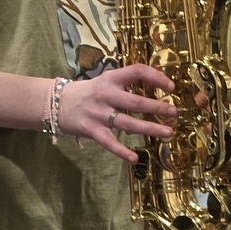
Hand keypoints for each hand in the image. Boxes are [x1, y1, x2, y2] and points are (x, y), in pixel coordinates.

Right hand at [56, 64, 175, 163]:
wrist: (55, 102)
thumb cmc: (87, 93)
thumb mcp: (104, 82)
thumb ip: (126, 85)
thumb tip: (156, 89)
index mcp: (110, 79)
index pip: (136, 71)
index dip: (156, 77)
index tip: (171, 87)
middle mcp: (105, 95)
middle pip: (135, 101)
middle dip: (157, 107)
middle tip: (174, 112)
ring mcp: (98, 113)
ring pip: (127, 123)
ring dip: (149, 128)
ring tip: (167, 132)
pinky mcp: (91, 129)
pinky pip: (108, 142)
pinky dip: (121, 151)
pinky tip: (135, 158)